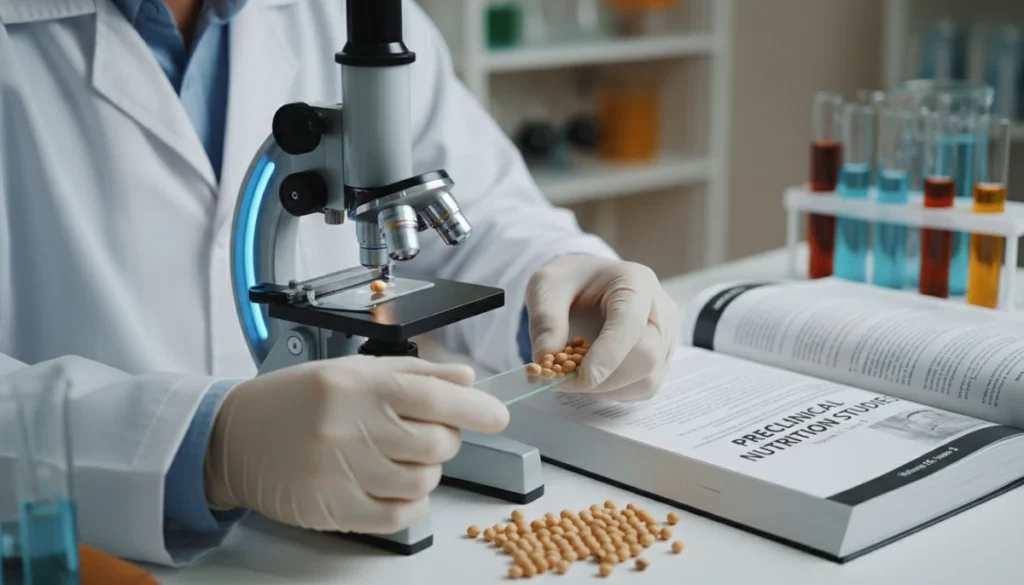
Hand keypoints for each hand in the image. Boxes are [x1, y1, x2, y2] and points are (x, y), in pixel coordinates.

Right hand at [203, 356, 508, 534]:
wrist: (233, 436)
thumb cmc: (295, 399)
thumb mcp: (352, 369)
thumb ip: (415, 372)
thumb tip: (466, 380)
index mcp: (359, 385)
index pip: (437, 398)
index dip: (478, 410)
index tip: (498, 417)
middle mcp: (352, 426)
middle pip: (438, 443)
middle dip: (444, 439)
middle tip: (422, 432)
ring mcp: (341, 471)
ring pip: (423, 481)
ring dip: (424, 471)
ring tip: (397, 457)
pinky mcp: (332, 508)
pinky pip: (399, 515)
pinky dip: (409, 503)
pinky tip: (392, 485)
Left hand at [526, 255, 677, 400]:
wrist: (585, 282)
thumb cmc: (570, 280)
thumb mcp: (547, 286)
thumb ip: (545, 318)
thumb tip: (545, 358)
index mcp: (634, 281)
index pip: (630, 323)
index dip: (608, 355)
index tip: (580, 378)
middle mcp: (659, 309)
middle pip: (646, 357)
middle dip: (603, 379)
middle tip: (564, 383)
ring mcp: (665, 336)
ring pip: (647, 379)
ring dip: (606, 389)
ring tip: (574, 378)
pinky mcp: (661, 359)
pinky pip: (643, 386)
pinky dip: (614, 391)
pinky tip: (591, 378)